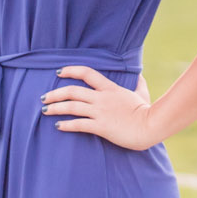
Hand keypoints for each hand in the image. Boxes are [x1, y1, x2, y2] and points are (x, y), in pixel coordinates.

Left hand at [40, 66, 162, 150]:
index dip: (71, 70)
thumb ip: (138, 84)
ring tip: (45, 110)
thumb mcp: (142, 93)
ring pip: (72, 107)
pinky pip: (78, 125)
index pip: (87, 73)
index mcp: (111, 88)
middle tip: (44, 97)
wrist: (151, 126)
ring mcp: (101, 112)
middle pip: (73, 91)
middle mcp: (102, 98)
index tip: (58, 72)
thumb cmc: (147, 110)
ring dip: (56, 108)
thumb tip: (139, 77)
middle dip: (55, 93)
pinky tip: (58, 126)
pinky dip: (66, 125)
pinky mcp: (101, 127)